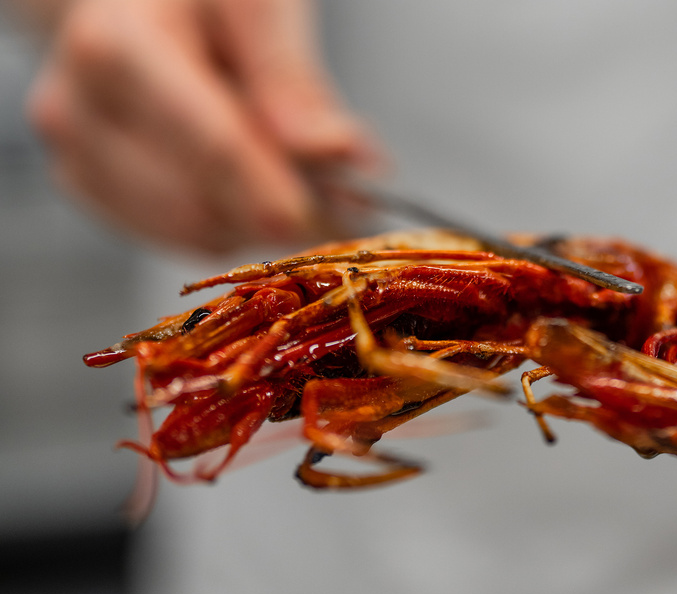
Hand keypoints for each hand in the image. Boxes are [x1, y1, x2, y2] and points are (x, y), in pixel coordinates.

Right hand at [27, 0, 381, 252]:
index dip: (276, 191)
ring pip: (195, 231)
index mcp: (114, 47)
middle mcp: (79, 110)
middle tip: (348, 198)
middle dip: (280, 207)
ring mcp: (79, 158)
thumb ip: (290, 74)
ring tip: (308, 181)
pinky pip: (184, 238)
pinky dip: (236, 225)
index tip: (327, 219)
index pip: (210, 143)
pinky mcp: (95, 192)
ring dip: (261, 220)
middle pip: (200, 201)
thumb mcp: (254, 1)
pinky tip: (258, 185)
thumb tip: (333, 151)